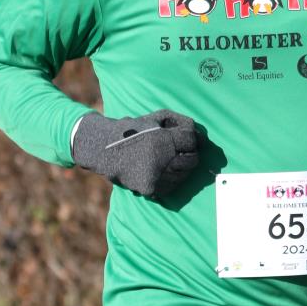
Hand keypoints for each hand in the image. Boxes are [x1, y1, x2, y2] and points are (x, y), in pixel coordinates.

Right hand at [72, 110, 199, 198]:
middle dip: (190, 155)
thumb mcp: (155, 117)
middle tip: (181, 152)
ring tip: (170, 162)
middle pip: (192, 160)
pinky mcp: (150, 188)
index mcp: (163, 139)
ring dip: (181, 168)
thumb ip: (179, 121)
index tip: (186, 140)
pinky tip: (162, 172)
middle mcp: (162, 159)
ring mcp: (156, 176)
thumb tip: (201, 136)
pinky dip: (170, 180)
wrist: (105, 149)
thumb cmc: (133, 130)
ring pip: (183, 176)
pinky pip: (171, 187)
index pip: (192, 141)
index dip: (191, 139)